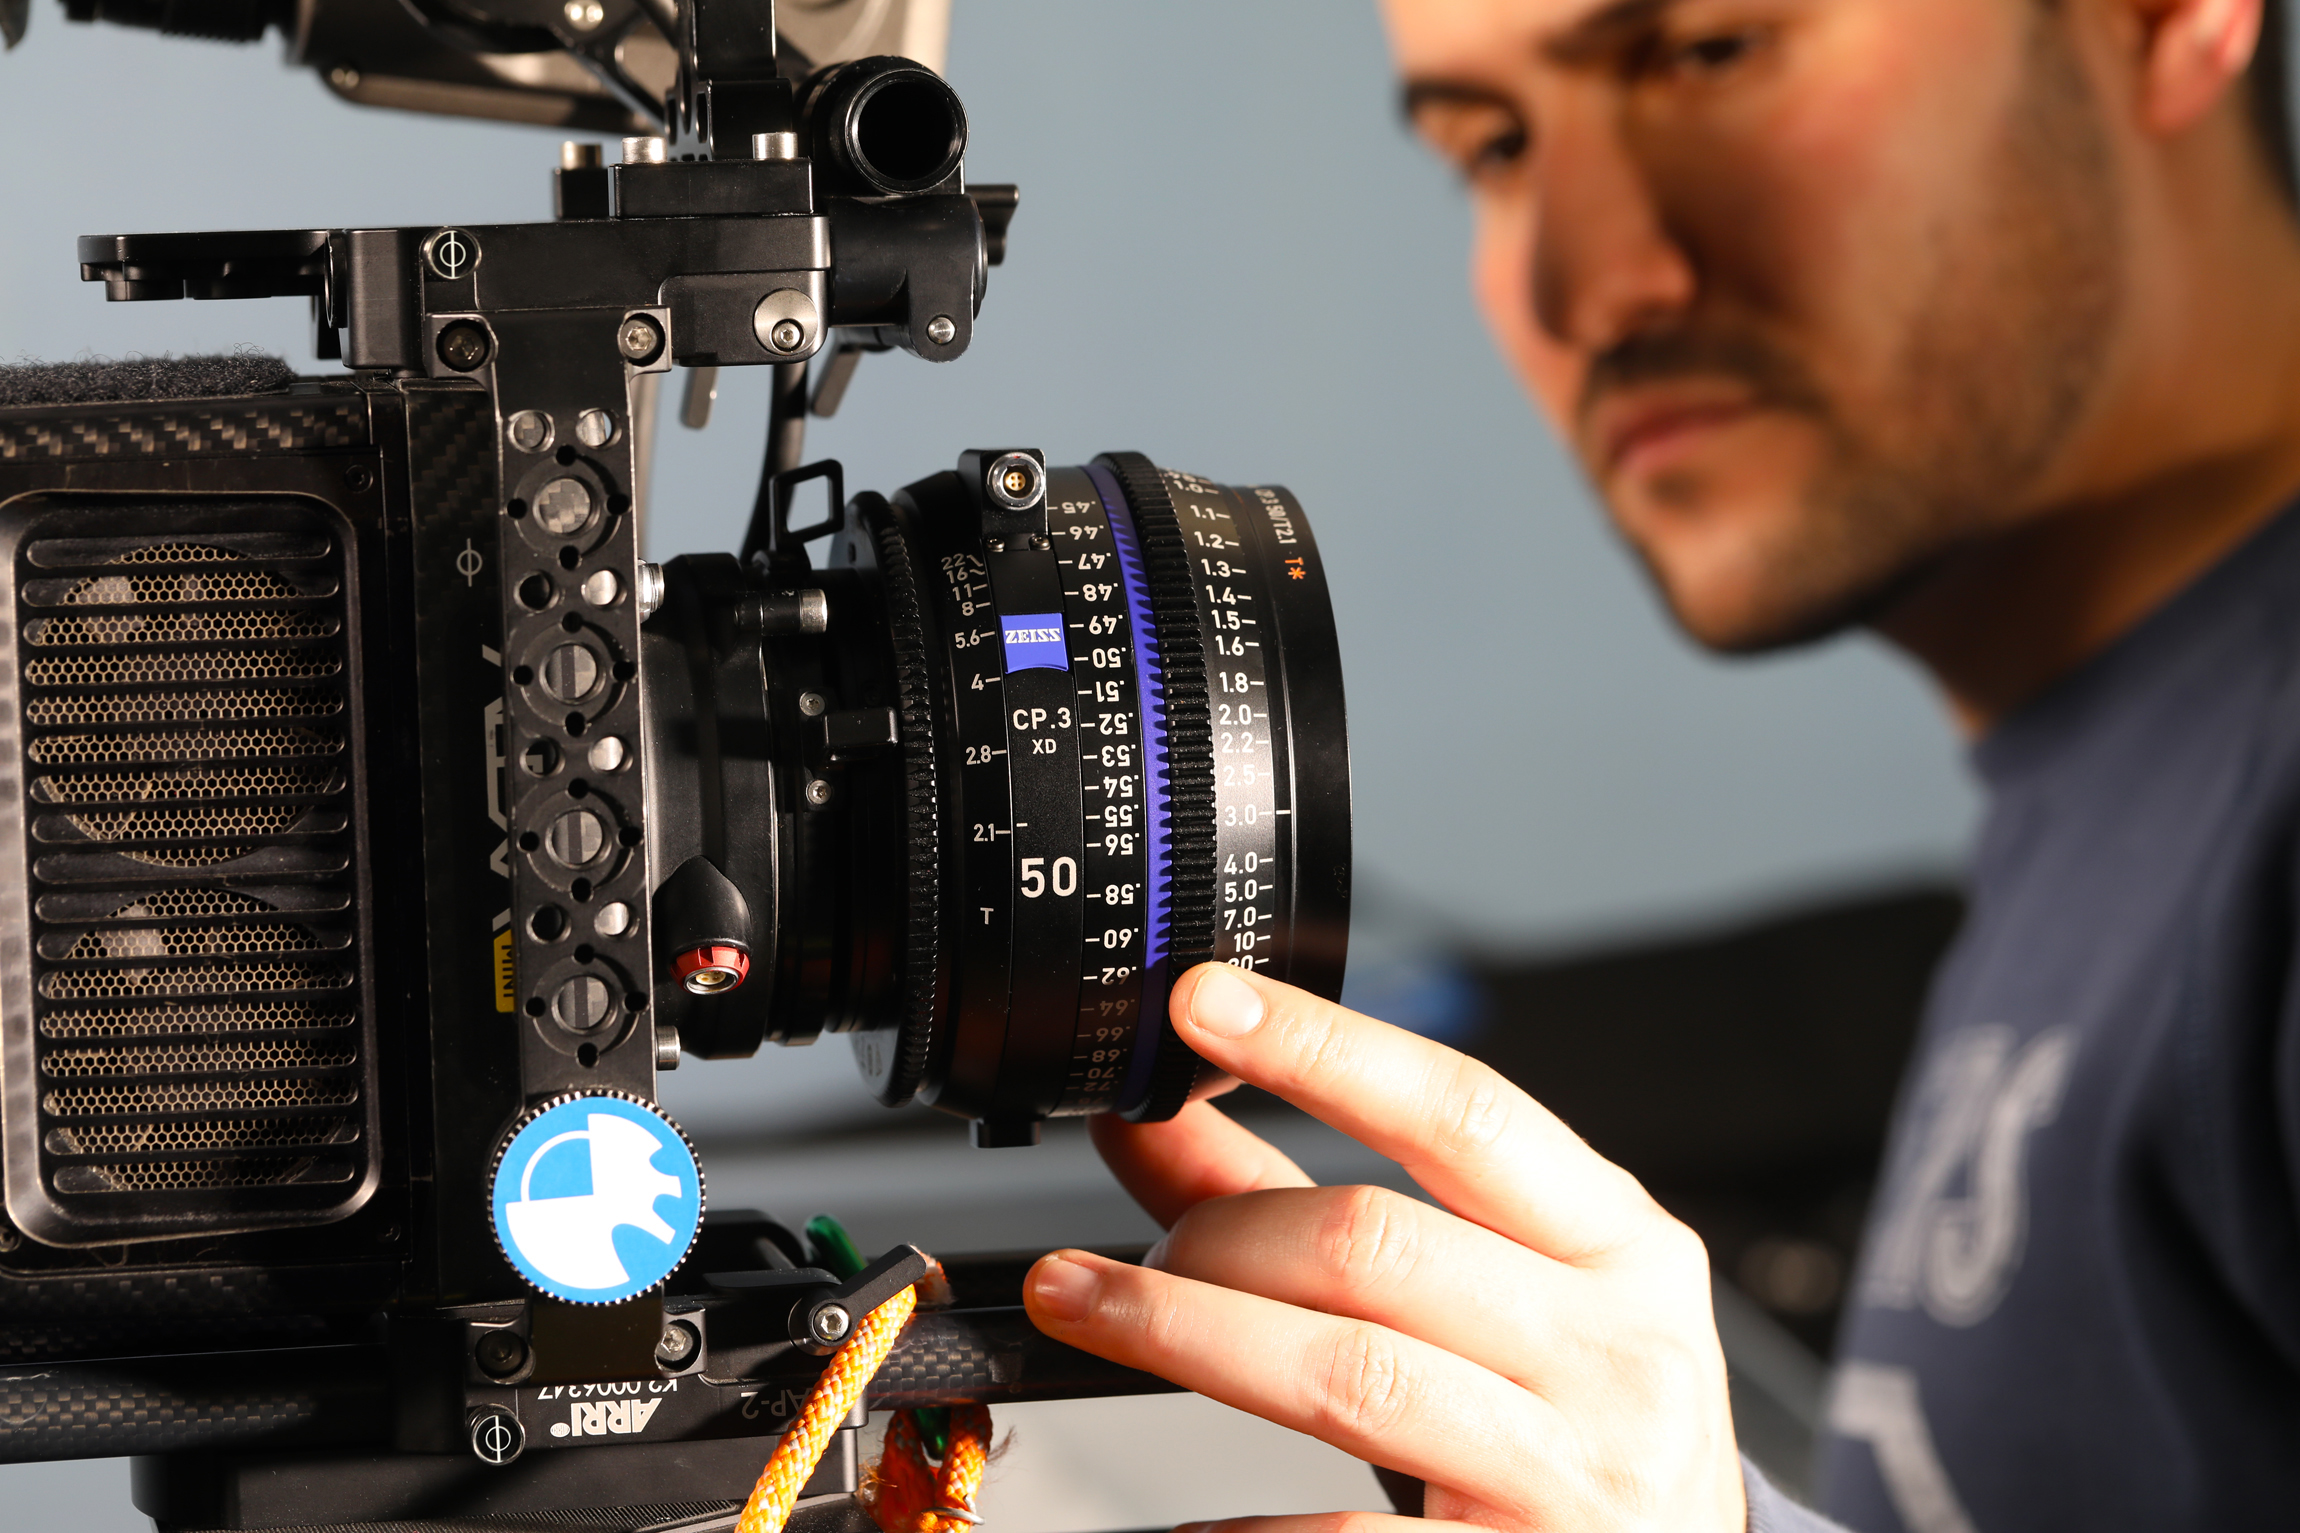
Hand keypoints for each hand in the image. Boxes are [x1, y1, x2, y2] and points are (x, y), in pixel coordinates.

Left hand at [1023, 963, 1744, 1532]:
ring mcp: (1577, 1470)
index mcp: (1618, 1244)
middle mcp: (1618, 1349)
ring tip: (1085, 1308)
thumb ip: (1311, 1204)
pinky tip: (1186, 1511)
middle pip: (1375, 1242)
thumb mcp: (1495, 1297)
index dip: (1322, 1047)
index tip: (1202, 1004)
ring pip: (1347, 1373)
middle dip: (1217, 1232)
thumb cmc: (1578, 1429)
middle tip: (1123, 1250)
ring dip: (1184, 1330)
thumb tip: (1154, 1119)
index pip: (1461, 1112)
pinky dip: (1245, 1520)